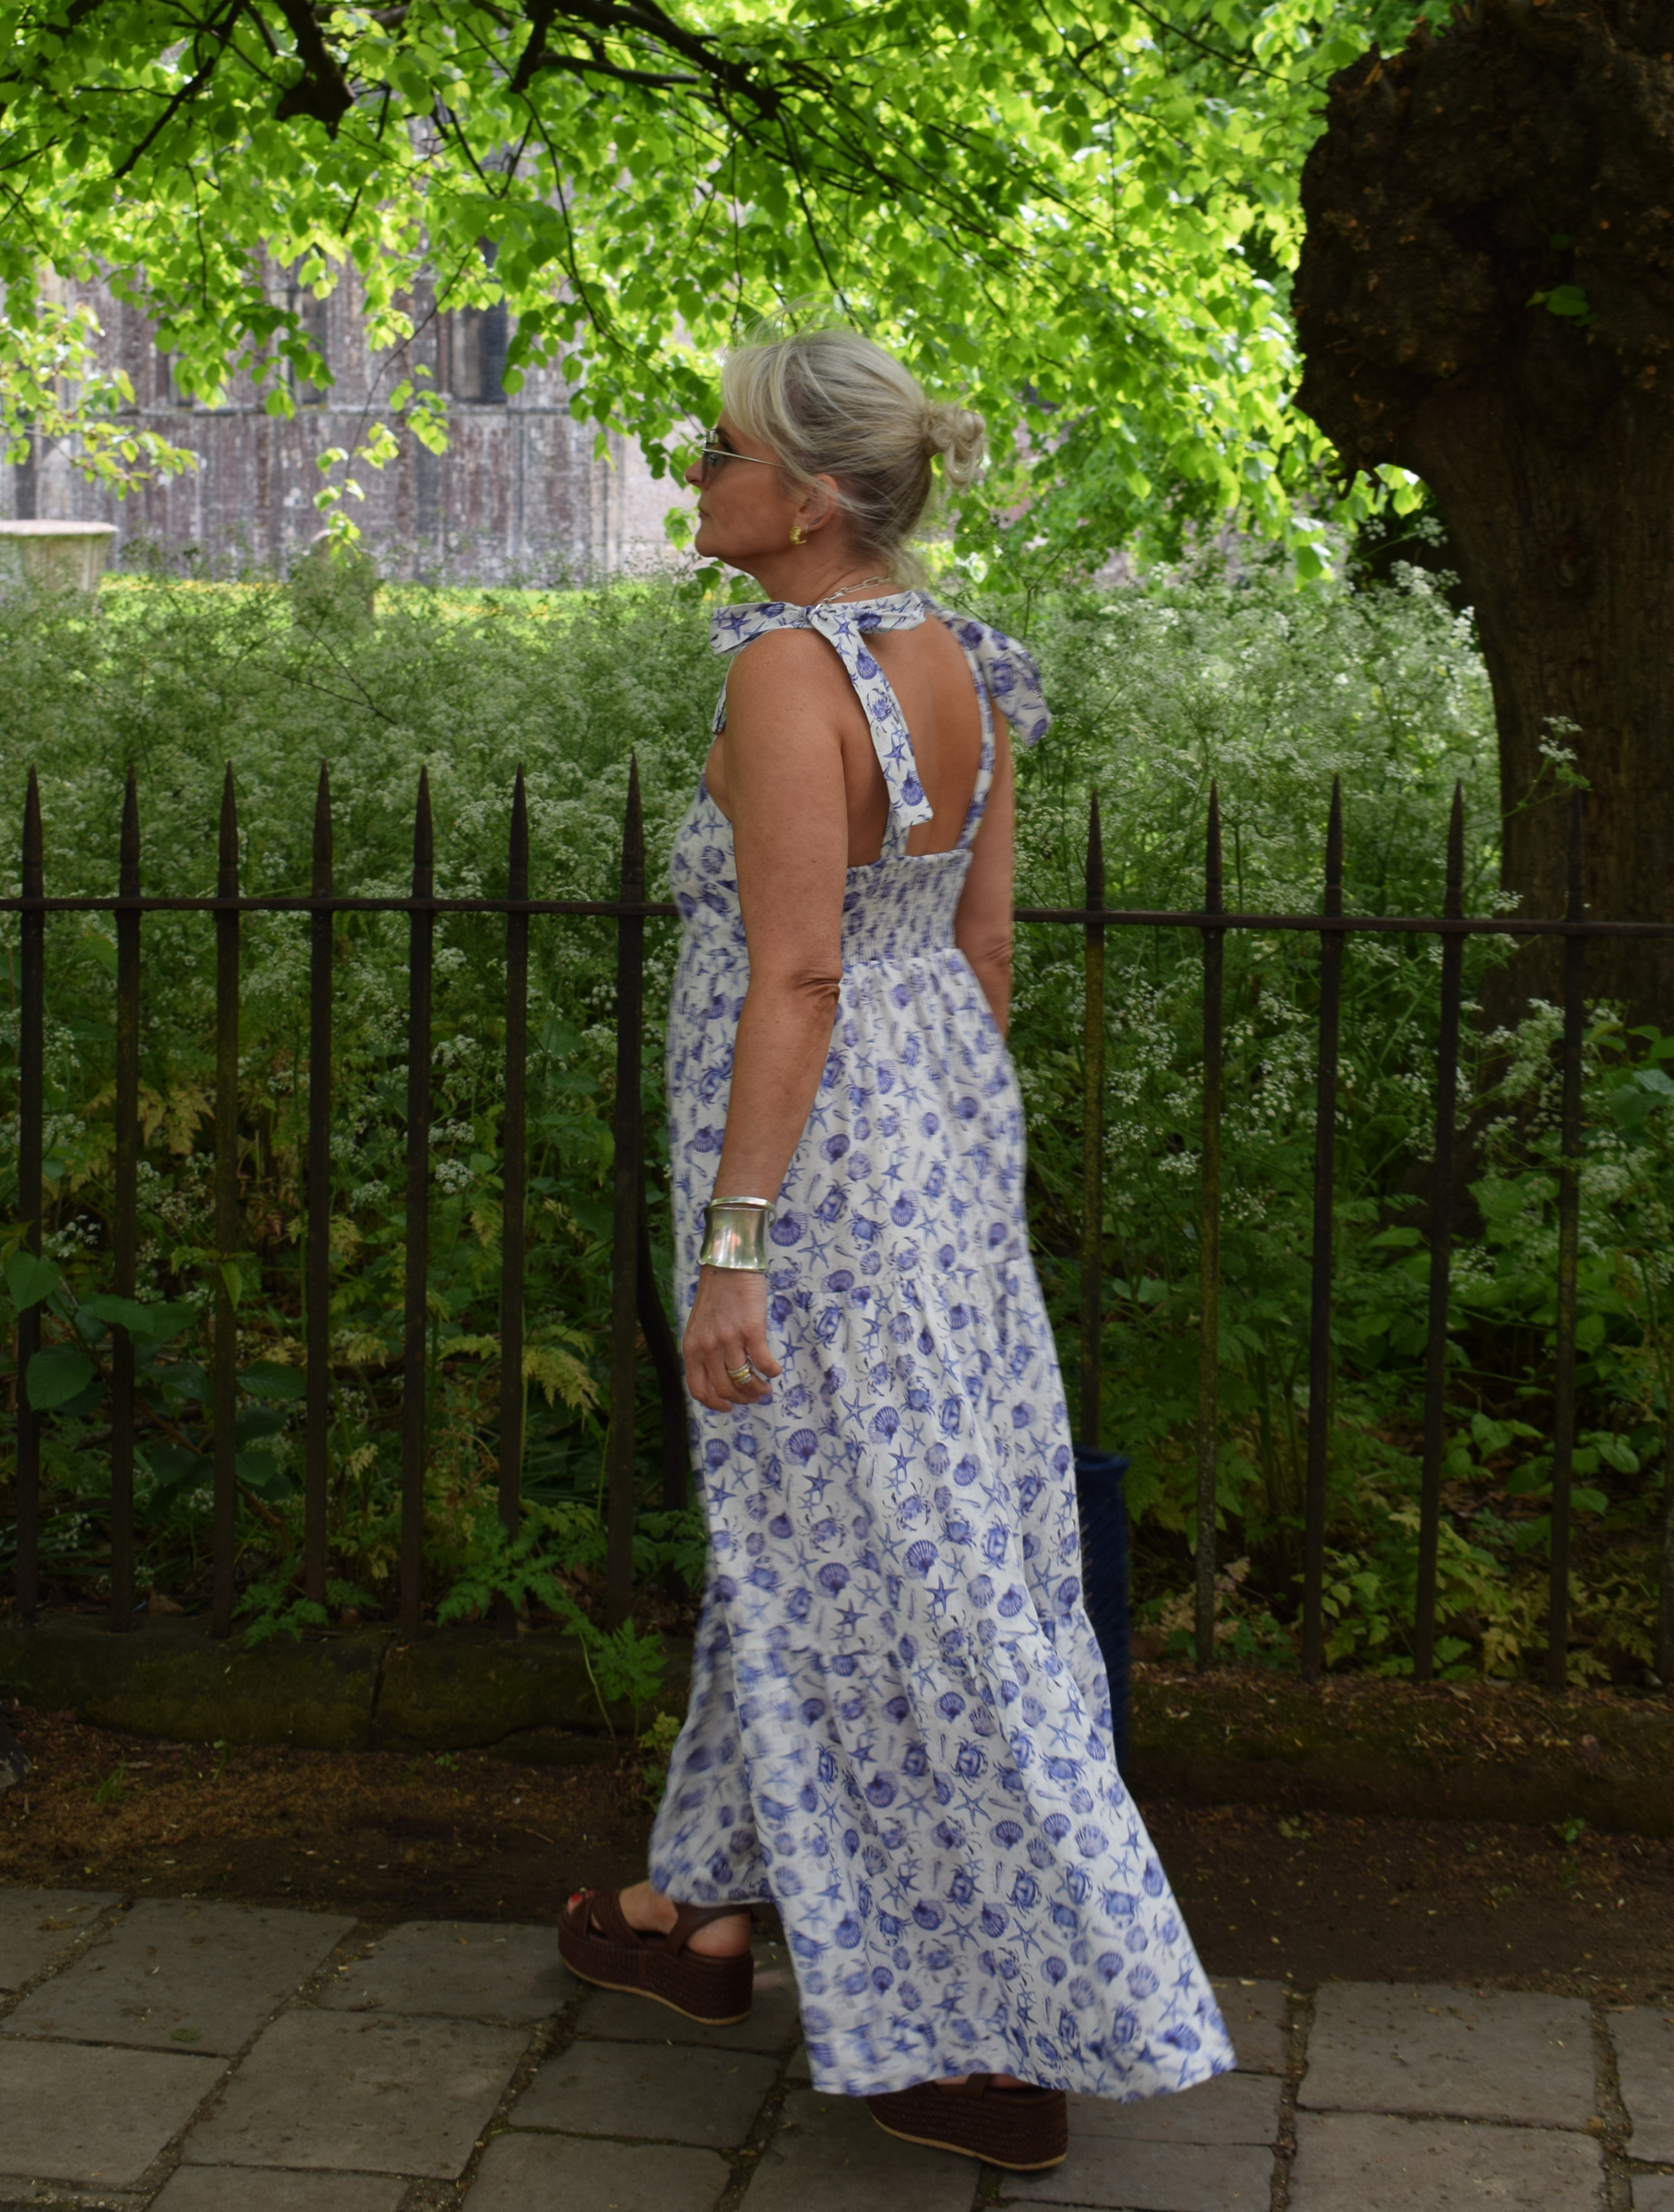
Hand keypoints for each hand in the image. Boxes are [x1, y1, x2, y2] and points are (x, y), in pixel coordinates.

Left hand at [683, 1266, 781, 1410]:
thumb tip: (721, 1376)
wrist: (727, 1267)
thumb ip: (704, 1351)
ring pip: (744, 1380)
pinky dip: (771, 1371)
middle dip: (743, 1398)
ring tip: (766, 1387)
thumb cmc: (716, 1296)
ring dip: (758, 1389)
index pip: (699, 1390)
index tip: (729, 1407)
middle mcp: (707, 1348)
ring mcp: (729, 1340)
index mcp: (691, 1349)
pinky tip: (775, 1370)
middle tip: (755, 1395)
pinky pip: (763, 1363)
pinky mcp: (750, 1331)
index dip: (715, 1404)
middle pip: (725, 1389)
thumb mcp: (699, 1327)